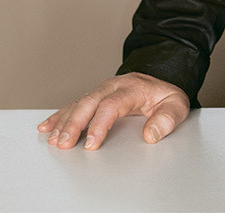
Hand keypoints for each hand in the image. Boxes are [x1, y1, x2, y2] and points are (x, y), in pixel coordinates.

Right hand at [37, 73, 189, 150]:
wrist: (161, 80)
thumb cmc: (166, 96)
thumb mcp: (177, 106)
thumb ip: (167, 119)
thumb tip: (151, 135)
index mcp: (134, 88)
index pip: (113, 104)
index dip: (100, 124)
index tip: (92, 144)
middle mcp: (115, 86)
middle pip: (90, 101)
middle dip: (75, 123)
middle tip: (64, 144)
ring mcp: (104, 89)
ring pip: (80, 102)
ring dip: (65, 121)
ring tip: (54, 139)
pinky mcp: (96, 95)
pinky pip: (75, 103)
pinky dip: (60, 115)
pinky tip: (48, 126)